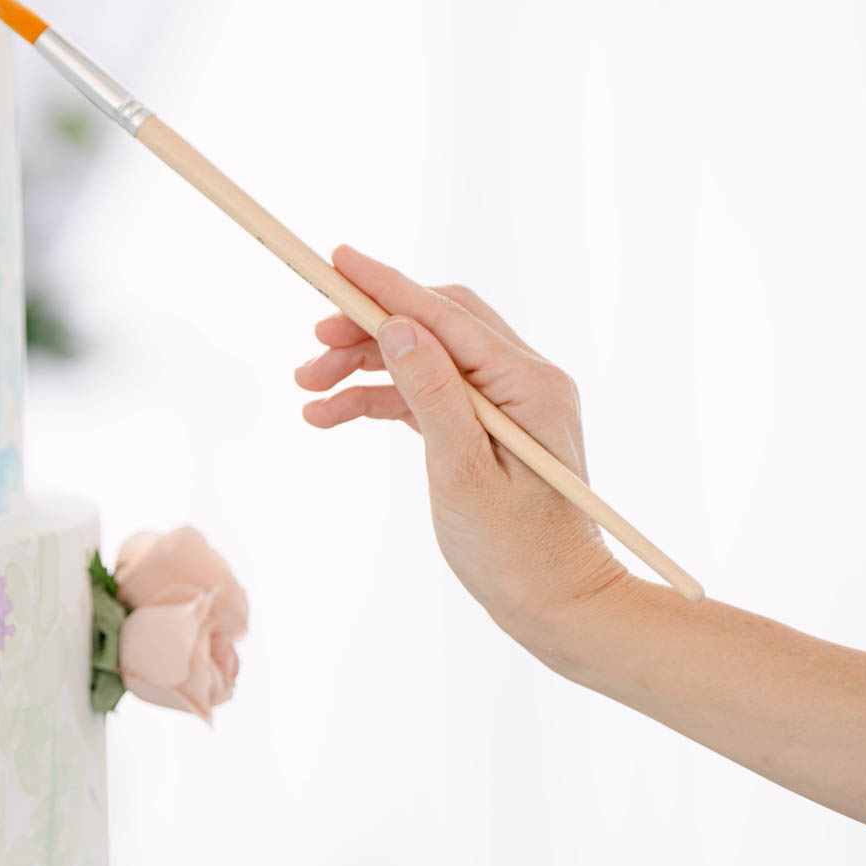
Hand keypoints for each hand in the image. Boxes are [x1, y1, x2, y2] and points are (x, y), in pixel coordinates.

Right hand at [296, 245, 628, 634]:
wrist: (557, 605)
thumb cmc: (516, 552)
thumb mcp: (465, 474)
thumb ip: (432, 396)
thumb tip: (397, 328)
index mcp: (528, 384)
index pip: (445, 317)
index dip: (385, 287)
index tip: (336, 260)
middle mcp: (525, 381)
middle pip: (433, 326)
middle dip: (367, 328)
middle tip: (310, 346)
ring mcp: (508, 404)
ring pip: (424, 358)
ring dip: (365, 367)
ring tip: (308, 389)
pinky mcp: (487, 428)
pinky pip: (427, 394)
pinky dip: (381, 399)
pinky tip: (333, 414)